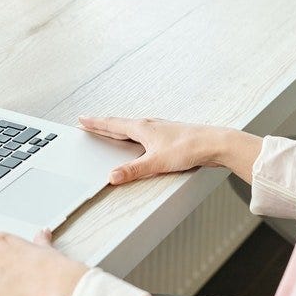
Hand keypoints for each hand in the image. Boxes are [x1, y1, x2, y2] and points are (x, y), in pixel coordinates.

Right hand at [77, 116, 261, 184]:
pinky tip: (139, 140)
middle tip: (89, 122)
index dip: (96, 123)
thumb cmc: (188, 148)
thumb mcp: (156, 162)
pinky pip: (143, 132)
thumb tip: (113, 176)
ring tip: (109, 129)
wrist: (213, 143)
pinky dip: (133, 134)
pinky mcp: (168, 135)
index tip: (82, 119)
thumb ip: (133, 170)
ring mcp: (159, 129)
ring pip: (132, 127)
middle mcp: (149, 125)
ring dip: (118, 128)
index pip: (112, 124)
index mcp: (142, 128)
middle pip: (120, 124)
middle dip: (103, 124)